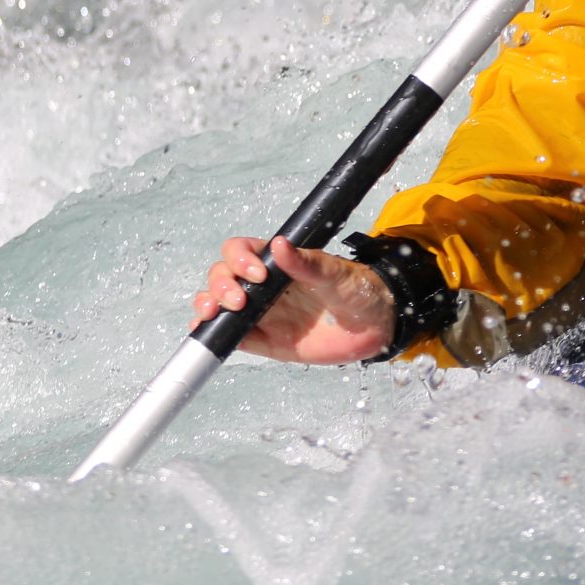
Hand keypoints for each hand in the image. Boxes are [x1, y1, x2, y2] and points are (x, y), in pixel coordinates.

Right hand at [191, 235, 397, 364]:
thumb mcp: (336, 274)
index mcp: (278, 263)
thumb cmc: (358, 291)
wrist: (376, 327)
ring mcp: (261, 312)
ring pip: (220, 304)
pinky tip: (208, 333)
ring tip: (212, 313)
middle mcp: (264, 285)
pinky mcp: (264, 340)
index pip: (240, 251)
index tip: (258, 274)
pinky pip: (232, 335)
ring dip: (208, 304)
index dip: (239, 259)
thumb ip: (307, 263)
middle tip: (239, 301)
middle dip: (220, 285)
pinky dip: (214, 334)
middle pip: (222, 276)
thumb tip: (280, 244)